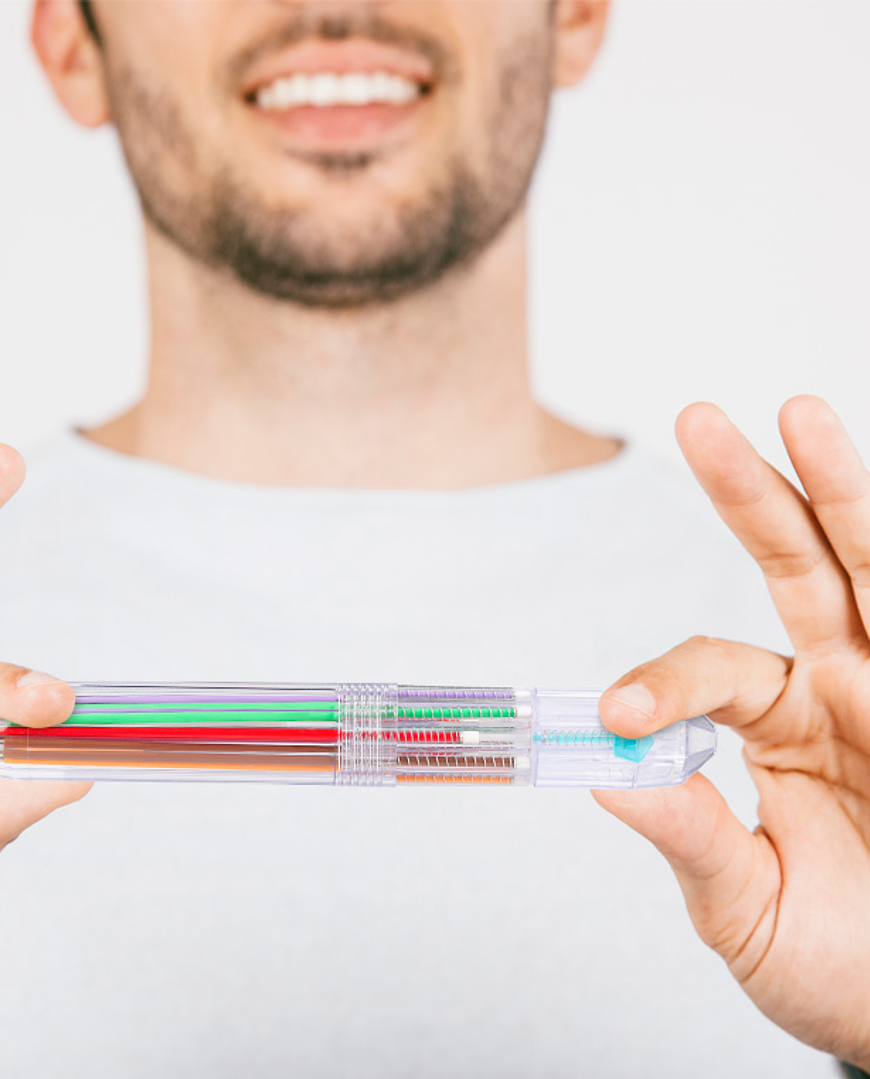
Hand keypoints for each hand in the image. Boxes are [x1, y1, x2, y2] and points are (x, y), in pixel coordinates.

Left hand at [595, 396, 869, 1068]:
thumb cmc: (844, 966)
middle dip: (752, 496)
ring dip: (841, 493)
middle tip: (699, 420)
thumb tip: (606, 776)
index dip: (662, 682)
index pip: (710, 670)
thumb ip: (690, 840)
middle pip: (797, 571)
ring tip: (802, 411)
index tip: (621, 716)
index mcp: (780, 724)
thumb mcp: (747, 909)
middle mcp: (844, 689)